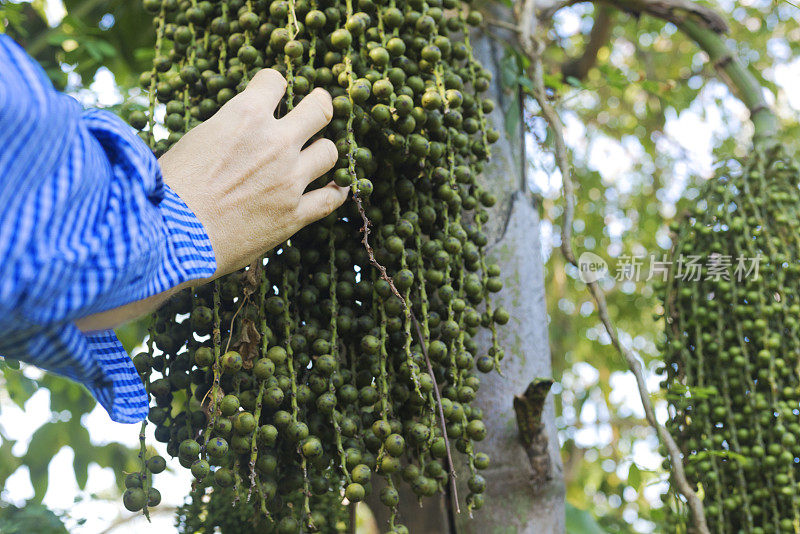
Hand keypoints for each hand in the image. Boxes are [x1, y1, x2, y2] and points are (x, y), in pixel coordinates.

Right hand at [160, 68, 346, 277]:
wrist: (170, 235)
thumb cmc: (170, 188)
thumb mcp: (195, 140)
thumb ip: (227, 130)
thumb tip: (238, 133)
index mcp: (245, 116)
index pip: (275, 81)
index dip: (274, 86)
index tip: (272, 94)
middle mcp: (275, 142)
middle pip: (319, 110)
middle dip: (319, 107)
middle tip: (317, 110)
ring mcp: (289, 179)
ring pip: (329, 152)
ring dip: (322, 152)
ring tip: (316, 156)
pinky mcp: (294, 214)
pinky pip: (331, 198)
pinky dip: (336, 192)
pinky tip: (336, 189)